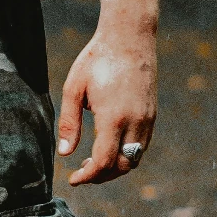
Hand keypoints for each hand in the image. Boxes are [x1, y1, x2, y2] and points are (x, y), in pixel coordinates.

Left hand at [56, 26, 156, 185]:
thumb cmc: (97, 59)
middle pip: (122, 166)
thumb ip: (69, 124)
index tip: (73, 179)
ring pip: (135, 159)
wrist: (129, 37)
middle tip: (81, 173)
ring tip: (93, 162)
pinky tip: (109, 147)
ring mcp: (148, 119)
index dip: (88, 176)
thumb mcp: (74, 89)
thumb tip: (64, 154)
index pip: (103, 161)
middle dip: (101, 176)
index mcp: (114, 117)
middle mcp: (136, 121)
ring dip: (115, 168)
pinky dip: (126, 155)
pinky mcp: (152, 114)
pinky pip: (141, 146)